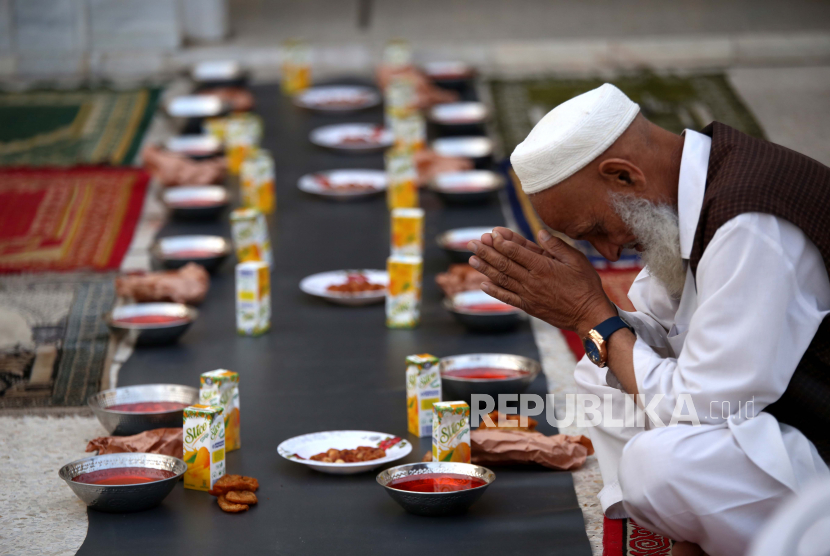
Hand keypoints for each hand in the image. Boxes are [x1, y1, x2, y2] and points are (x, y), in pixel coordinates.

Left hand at [468, 228, 615, 335]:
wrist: (589, 316)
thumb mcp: (577, 260)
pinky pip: (507, 298)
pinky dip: (494, 291)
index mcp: (543, 267)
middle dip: (487, 252)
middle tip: (473, 243)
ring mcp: (528, 295)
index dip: (502, 242)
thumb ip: (556, 246)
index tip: (490, 234)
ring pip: (502, 279)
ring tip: (472, 259)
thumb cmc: (586, 286)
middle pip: (504, 264)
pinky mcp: (528, 307)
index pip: (516, 252)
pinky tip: (483, 283)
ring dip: (485, 268)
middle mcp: (532, 281)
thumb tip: (540, 233)